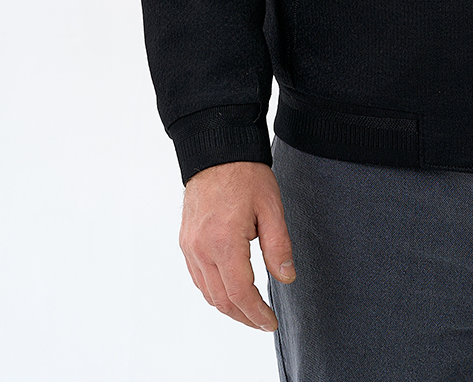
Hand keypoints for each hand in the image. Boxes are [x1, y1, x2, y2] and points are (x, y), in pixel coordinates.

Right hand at [180, 160, 295, 330]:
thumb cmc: (245, 174)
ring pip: (207, 293)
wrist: (216, 150)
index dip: (256, 313)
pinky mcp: (185, 241)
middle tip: (263, 321)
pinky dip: (213, 291)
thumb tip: (286, 278)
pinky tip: (229, 290)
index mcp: (224, 241)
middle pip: (221, 300)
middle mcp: (201, 249)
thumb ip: (279, 246)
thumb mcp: (271, 207)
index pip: (239, 293)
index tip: (270, 322)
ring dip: (228, 307)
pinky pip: (197, 277)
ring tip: (249, 310)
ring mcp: (190, 246)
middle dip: (243, 316)